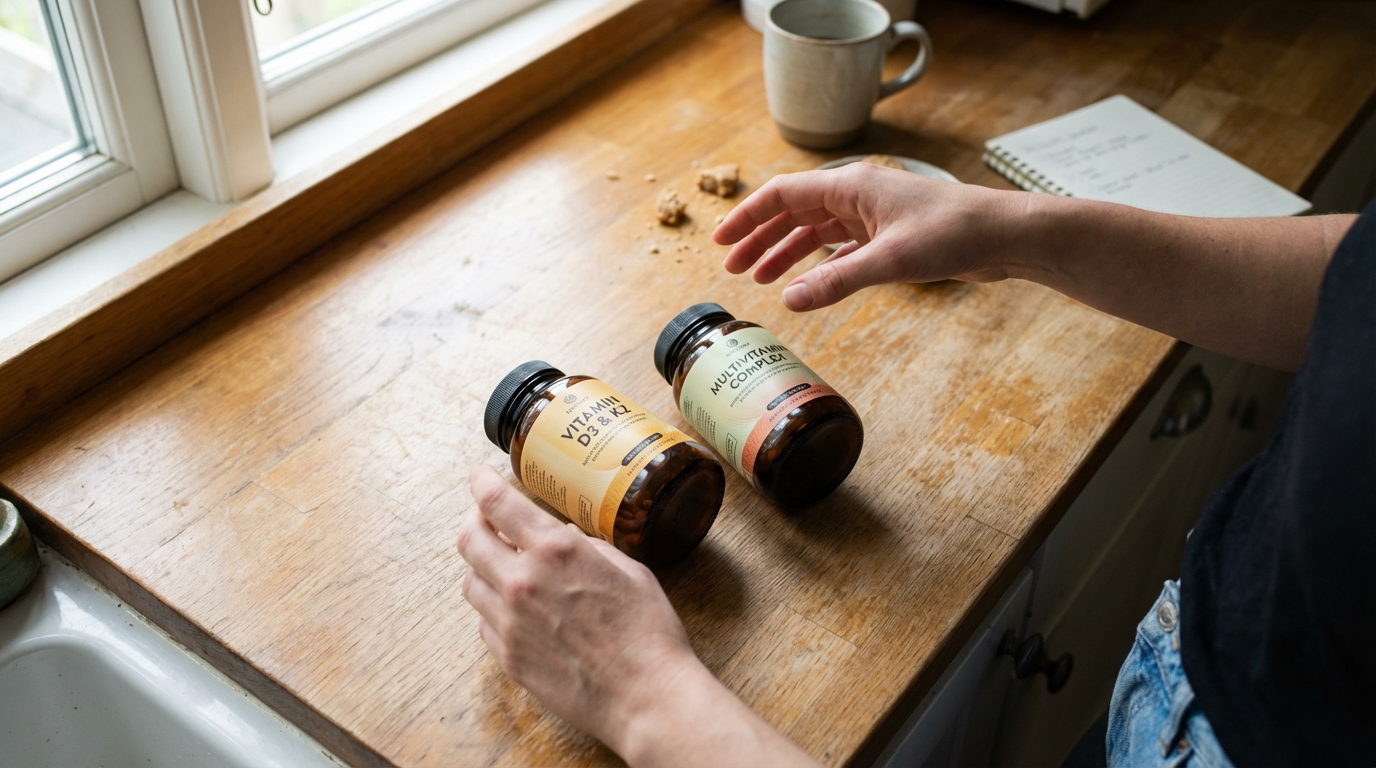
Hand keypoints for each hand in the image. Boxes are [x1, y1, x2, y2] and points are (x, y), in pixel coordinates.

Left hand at [457, 465, 821, 767]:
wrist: (646, 696)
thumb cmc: (648, 632)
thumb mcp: (628, 570)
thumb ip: (587, 548)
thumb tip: (566, 540)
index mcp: (555, 551)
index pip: (497, 504)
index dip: (482, 483)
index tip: (478, 475)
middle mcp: (522, 583)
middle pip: (469, 540)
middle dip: (474, 522)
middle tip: (487, 519)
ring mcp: (510, 624)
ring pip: (470, 583)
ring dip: (482, 567)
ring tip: (503, 567)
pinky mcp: (508, 658)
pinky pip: (484, 623)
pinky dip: (494, 608)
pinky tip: (516, 609)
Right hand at [713, 163, 1017, 310]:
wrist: (1003, 236)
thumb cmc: (953, 233)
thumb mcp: (889, 261)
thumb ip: (835, 281)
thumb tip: (789, 301)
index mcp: (850, 186)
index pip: (782, 195)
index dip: (747, 217)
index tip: (720, 240)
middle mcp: (856, 195)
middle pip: (793, 212)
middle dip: (760, 239)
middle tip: (732, 267)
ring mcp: (872, 215)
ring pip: (815, 231)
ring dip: (786, 253)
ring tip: (760, 279)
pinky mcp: (888, 236)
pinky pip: (840, 248)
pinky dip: (819, 265)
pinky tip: (805, 284)